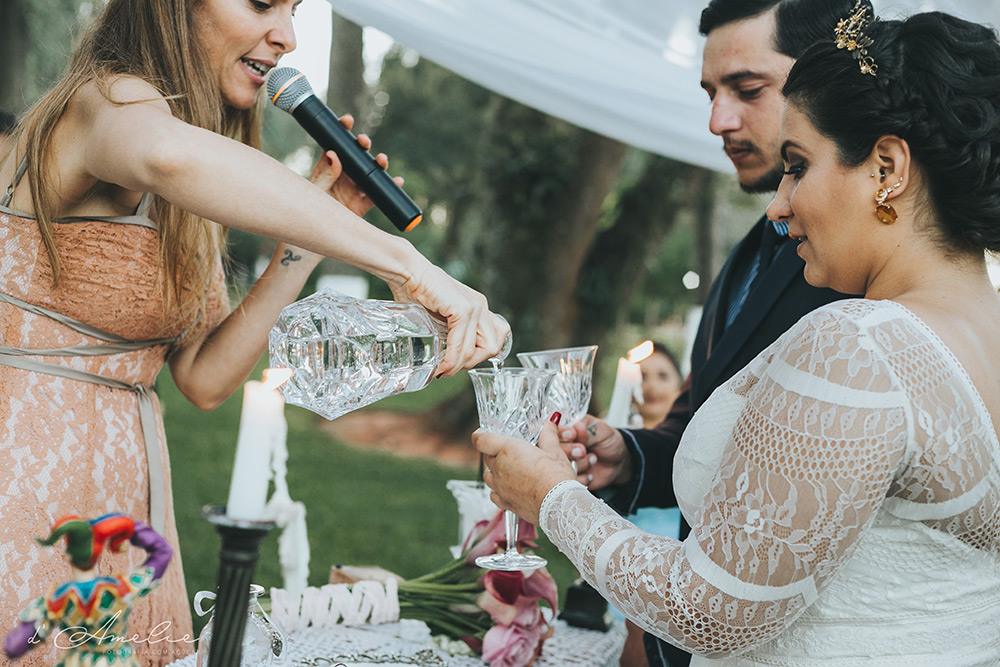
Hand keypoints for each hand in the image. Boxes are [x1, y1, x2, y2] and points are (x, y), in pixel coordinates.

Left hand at [308, 114, 399, 217]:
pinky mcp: (363, 203)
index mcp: (329, 167)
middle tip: (364, 141)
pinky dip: (390, 187)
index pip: (337, 145)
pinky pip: (378, 194)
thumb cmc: (311, 208)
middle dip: (363, 145)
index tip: (347, 120)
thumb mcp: (316, 189)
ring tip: (381, 160)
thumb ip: (325, 174)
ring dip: (378, 164)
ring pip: (370, 172)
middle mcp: (344, 175)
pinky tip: (397, 181)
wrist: (318, 232)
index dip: (343, 131)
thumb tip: (333, 154)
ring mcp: (355, 188)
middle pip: (357, 155)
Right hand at [388, 261, 508, 375]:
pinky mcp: (463, 309)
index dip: (478, 357)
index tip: (457, 363)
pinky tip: (441, 365)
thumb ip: (450, 331)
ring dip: (460, 366)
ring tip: (443, 371)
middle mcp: (481, 307)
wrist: (408, 272)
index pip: (495, 339)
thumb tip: (448, 357)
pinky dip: (451, 359)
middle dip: (472, 363)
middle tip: (450, 369)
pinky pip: (461, 344)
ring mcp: (475, 307)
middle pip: (493, 347)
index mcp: (479, 308)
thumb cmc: (417, 293)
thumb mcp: (441, 316)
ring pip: (480, 349)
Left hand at [473, 421, 575, 524]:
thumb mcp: (554, 451)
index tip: (482, 432)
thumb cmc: (556, 478)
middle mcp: (499, 468)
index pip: (481, 440)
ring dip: (495, 470)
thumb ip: (548, 434)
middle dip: (494, 451)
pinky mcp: (505, 503)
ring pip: (488, 475)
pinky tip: (510, 487)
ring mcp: (500, 487)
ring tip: (510, 468)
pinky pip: (494, 494)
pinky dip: (498, 490)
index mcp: (508, 450)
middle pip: (487, 456)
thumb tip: (551, 420)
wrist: (559, 505)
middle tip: (509, 450)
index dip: (479, 434)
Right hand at [558, 415, 631, 489]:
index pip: (554, 431)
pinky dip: (582, 478)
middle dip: (569, 450)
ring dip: (579, 464)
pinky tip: (591, 474)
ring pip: (561, 467)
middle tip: (582, 450)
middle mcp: (561, 448)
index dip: (562, 433)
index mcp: (565, 431)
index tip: (573, 434)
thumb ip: (587, 430)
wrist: (619, 461)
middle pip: (553, 451)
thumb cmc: (607, 440)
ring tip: (593, 459)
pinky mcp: (569, 480)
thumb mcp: (601, 431)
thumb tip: (577, 427)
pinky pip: (569, 482)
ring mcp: (564, 465)